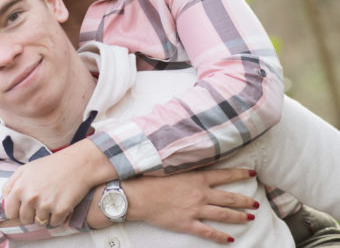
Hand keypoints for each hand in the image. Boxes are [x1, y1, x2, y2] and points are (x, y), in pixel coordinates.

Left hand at [2, 138, 115, 226]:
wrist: (78, 163)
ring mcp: (45, 205)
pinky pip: (54, 223)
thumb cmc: (53, 164)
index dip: (18, 209)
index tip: (26, 205)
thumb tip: (5, 200)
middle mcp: (31, 197)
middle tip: (43, 199)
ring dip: (46, 214)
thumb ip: (12, 184)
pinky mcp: (60, 210)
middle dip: (32, 212)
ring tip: (53, 198)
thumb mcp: (27, 168)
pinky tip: (62, 202)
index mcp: (20, 187)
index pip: (10, 212)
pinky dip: (58, 216)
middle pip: (25, 219)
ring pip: (39, 222)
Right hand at [89, 168, 258, 243]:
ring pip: (223, 215)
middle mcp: (200, 194)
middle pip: (228, 197)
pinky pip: (208, 232)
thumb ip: (188, 164)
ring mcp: (195, 210)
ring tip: (250, 218)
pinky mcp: (187, 224)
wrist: (139, 196)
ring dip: (238, 217)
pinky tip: (229, 239)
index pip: (224, 175)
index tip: (252, 173)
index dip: (240, 174)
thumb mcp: (172, 166)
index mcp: (197, 177)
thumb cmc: (152, 178)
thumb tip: (197, 157)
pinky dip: (220, 237)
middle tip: (256, 203)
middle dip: (244, 200)